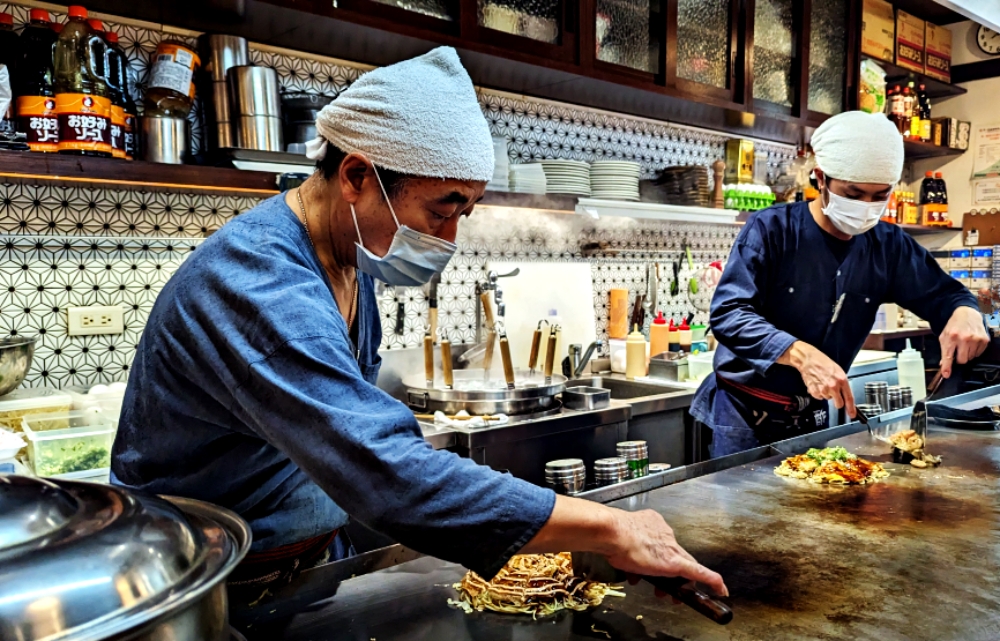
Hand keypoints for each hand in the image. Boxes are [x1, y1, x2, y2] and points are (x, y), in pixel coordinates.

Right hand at [522, 496, 726, 596]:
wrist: (612, 532)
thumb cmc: (610, 534)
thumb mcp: (615, 540)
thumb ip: (618, 544)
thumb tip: (607, 545)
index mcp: (652, 524)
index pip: (661, 545)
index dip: (658, 561)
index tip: (653, 569)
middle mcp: (665, 533)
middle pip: (674, 557)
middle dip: (669, 575)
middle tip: (664, 589)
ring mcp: (672, 548)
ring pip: (683, 567)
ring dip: (678, 583)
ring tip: (673, 595)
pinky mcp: (678, 562)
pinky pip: (700, 573)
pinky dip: (712, 581)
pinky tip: (721, 589)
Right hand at [780, 341, 854, 416]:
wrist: (809, 360)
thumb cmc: (823, 363)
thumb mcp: (838, 371)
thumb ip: (843, 384)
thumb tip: (845, 395)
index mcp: (842, 380)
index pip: (849, 398)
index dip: (851, 408)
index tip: (852, 414)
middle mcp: (833, 386)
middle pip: (838, 403)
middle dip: (838, 402)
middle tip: (835, 395)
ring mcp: (823, 389)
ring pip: (827, 399)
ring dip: (826, 394)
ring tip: (823, 383)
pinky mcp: (814, 391)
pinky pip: (819, 397)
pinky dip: (818, 392)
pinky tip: (818, 384)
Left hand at [939, 306, 989, 377]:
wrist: (966, 314)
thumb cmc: (954, 326)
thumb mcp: (944, 336)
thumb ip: (943, 351)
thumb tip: (943, 364)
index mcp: (950, 338)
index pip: (948, 356)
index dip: (947, 367)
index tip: (946, 375)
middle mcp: (964, 338)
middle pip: (962, 360)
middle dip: (959, 359)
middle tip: (958, 351)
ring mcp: (975, 339)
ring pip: (971, 358)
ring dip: (967, 354)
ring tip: (964, 345)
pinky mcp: (984, 340)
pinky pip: (978, 354)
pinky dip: (974, 351)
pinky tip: (971, 343)